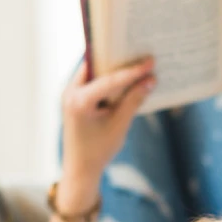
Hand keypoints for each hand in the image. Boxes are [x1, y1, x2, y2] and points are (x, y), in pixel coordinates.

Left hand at [51, 57, 155, 221]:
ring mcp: (70, 93)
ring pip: (95, 71)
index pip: (109, 80)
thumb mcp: (119, 126)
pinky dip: (109, 79)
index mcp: (79, 101)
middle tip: (142, 52)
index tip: (150, 62)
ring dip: (114, 68)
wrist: (80, 169)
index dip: (132, 71)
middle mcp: (70, 92)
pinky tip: (127, 78)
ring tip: (136, 61)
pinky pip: (93, 81)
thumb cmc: (98, 151)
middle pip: (98, 67)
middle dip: (119, 60)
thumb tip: (150, 81)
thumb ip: (133, 101)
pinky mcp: (75, 97)